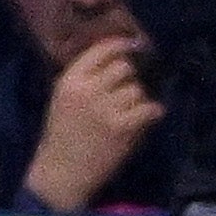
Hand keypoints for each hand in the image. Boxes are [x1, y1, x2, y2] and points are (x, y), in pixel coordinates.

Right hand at [24, 32, 163, 212]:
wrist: (62, 170)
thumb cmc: (63, 134)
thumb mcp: (63, 98)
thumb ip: (85, 79)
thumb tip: (118, 60)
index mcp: (70, 80)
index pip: (100, 50)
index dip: (121, 45)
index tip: (133, 45)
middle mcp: (88, 90)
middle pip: (124, 68)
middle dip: (130, 78)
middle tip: (127, 91)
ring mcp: (105, 108)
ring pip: (137, 90)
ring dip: (138, 99)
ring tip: (131, 112)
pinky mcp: (122, 127)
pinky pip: (149, 108)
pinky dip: (153, 112)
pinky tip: (149, 117)